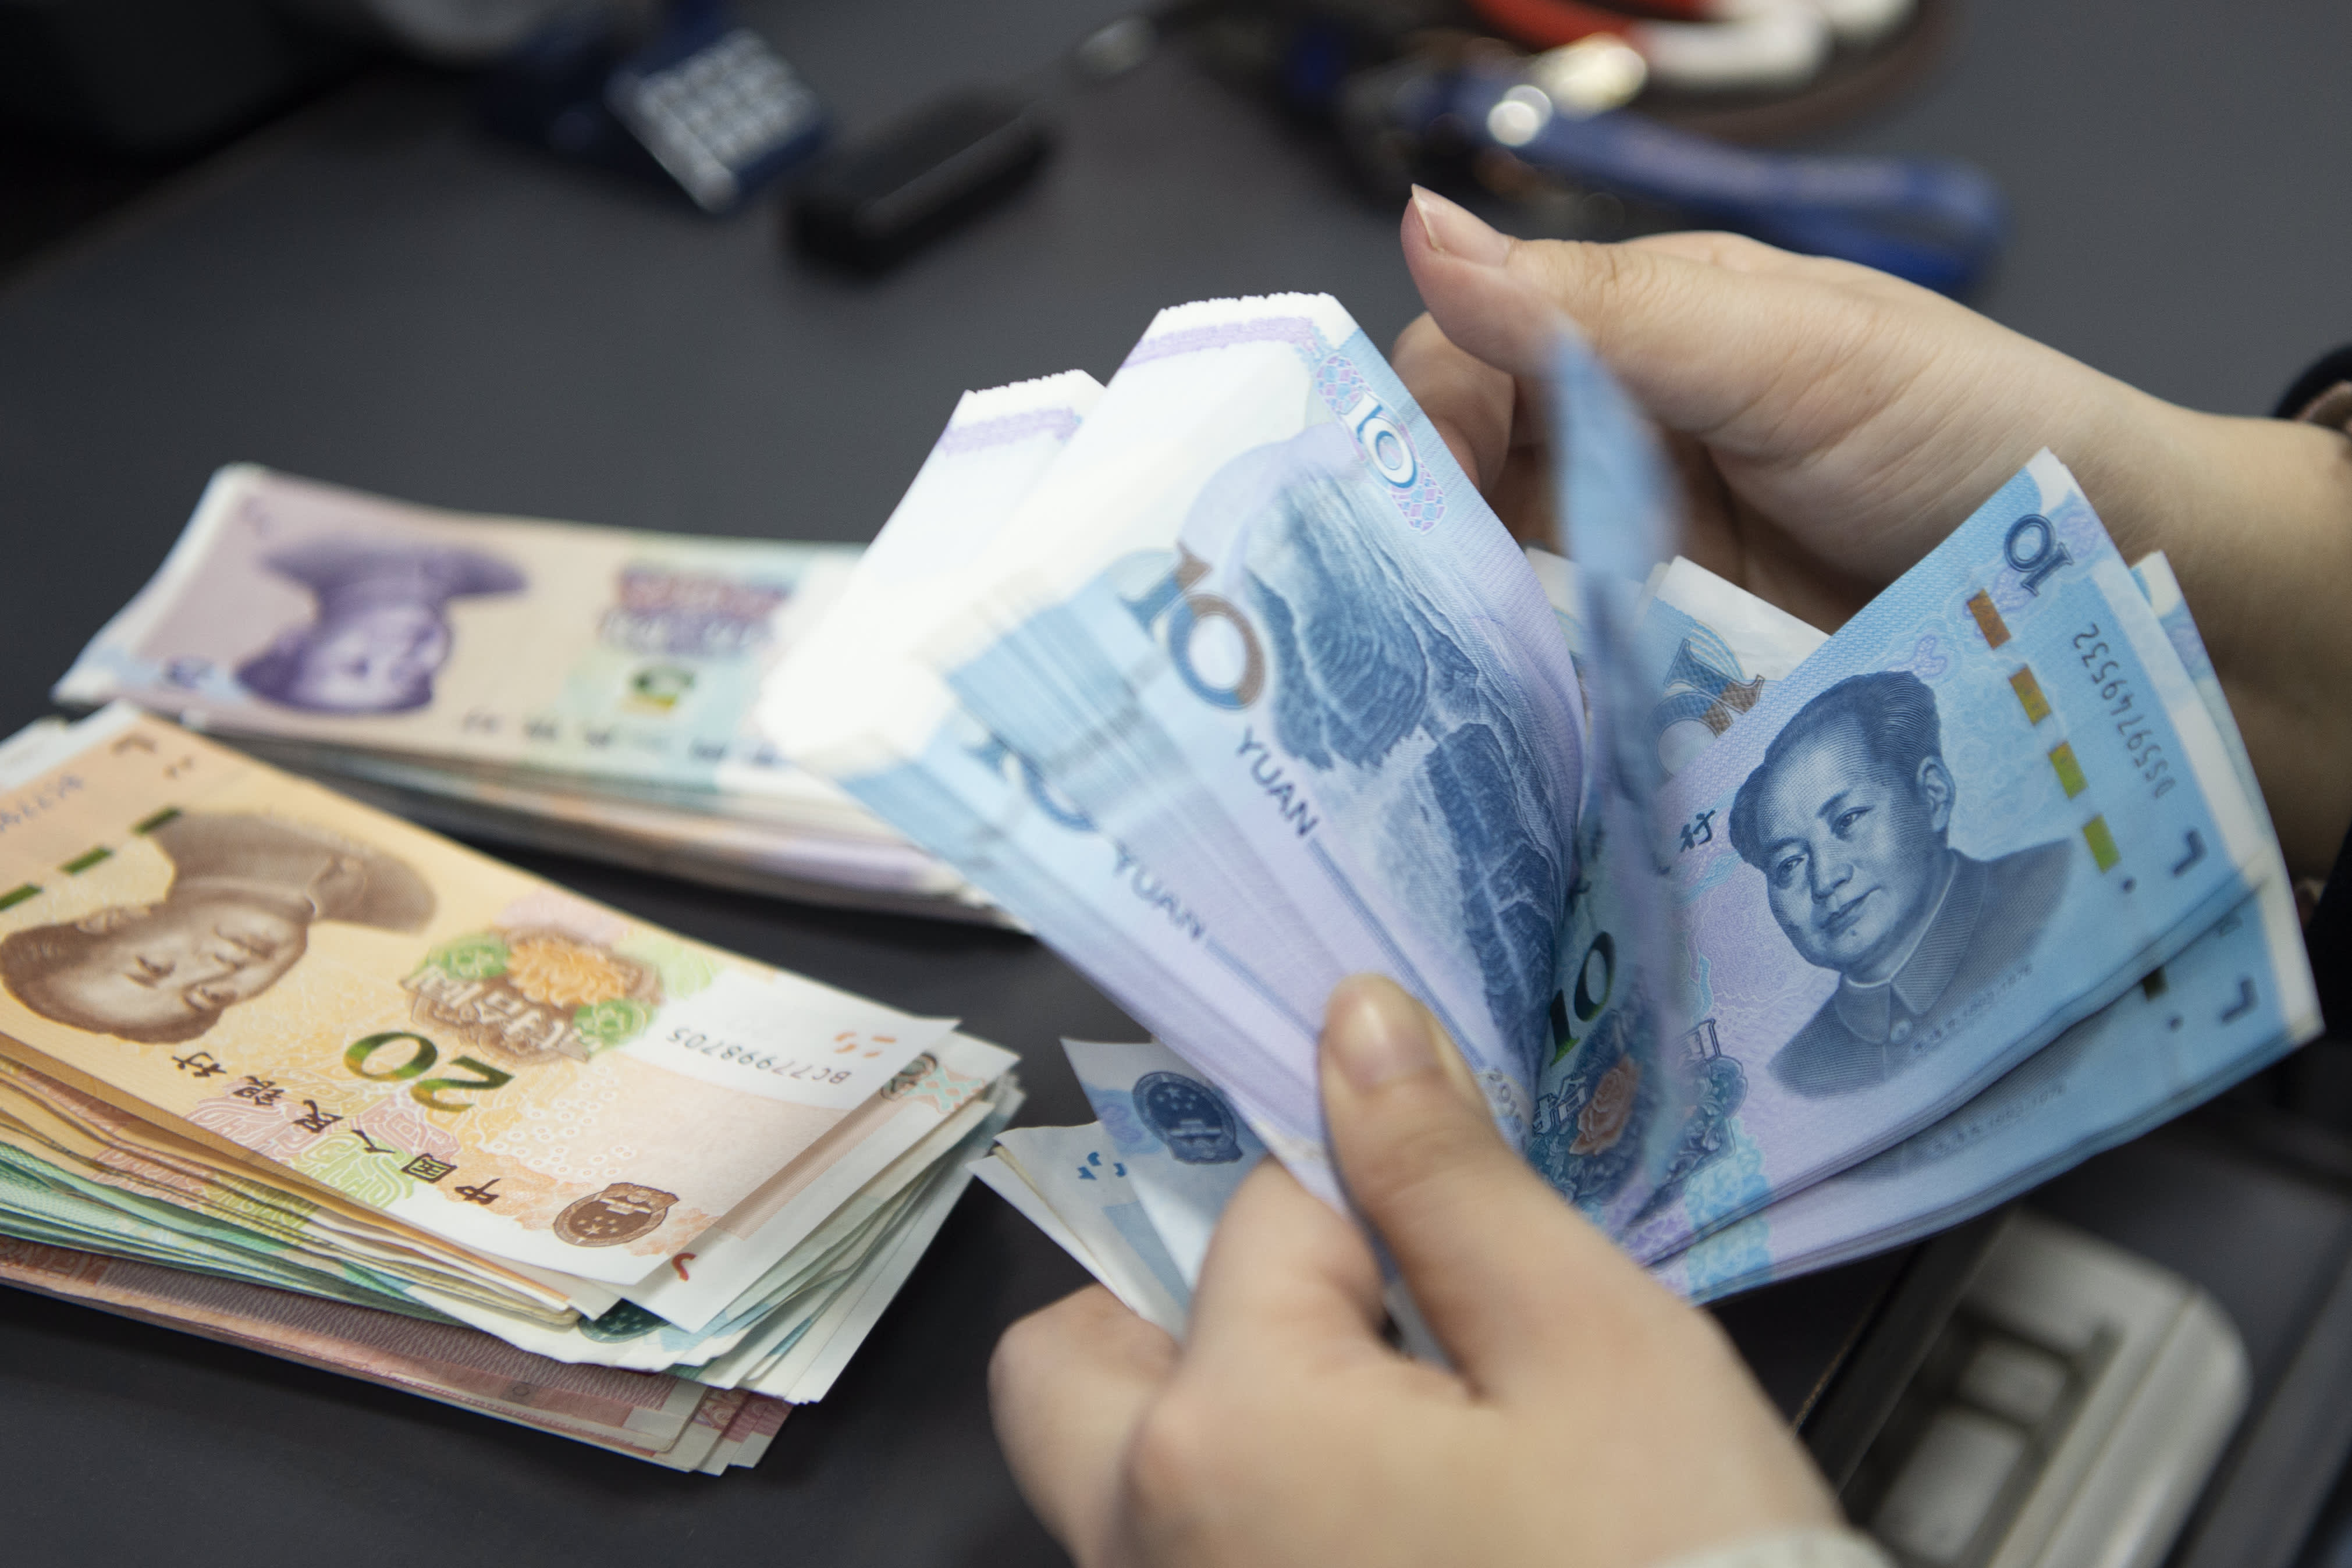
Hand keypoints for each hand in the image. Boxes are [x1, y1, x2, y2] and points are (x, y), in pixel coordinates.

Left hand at [990, 975, 1840, 1567]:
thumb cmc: (1675, 1559)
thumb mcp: (1587, 1343)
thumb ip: (1443, 1177)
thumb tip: (1355, 1021)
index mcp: (1224, 1431)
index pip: (1255, 1210)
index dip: (1366, 1183)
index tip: (1452, 1211)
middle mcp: (1147, 1541)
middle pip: (1070, 1353)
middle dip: (1175, 1290)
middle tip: (1335, 1298)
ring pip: (1106, 1465)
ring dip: (1202, 1398)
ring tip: (1379, 1406)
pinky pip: (1176, 1546)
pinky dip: (1240, 1495)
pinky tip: (1385, 1504)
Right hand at [1393, 189, 2351, 877]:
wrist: (2112, 599)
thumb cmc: (1976, 435)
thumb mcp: (1792, 349)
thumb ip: (1607, 312)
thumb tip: (1420, 229)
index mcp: (1632, 344)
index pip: (1462, 366)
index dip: (1419, 426)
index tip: (1417, 509)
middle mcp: (1616, 460)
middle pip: (1456, 497)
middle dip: (1413, 551)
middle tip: (1389, 628)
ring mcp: (1637, 581)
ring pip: (1493, 604)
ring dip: (1460, 646)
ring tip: (1418, 708)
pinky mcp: (1666, 687)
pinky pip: (1564, 695)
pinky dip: (1529, 717)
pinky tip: (1499, 749)